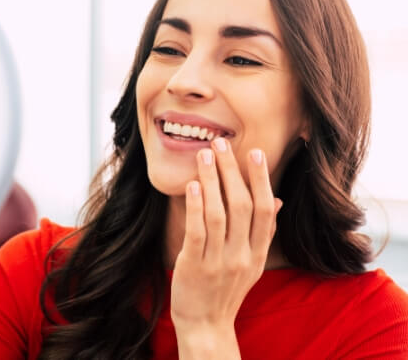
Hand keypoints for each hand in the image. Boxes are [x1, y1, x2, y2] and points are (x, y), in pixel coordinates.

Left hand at [171, 137, 281, 357]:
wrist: (206, 326)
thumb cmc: (226, 288)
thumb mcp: (251, 263)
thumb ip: (262, 232)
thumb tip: (276, 199)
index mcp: (257, 253)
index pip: (264, 211)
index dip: (261, 180)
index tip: (254, 152)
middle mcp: (242, 256)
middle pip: (242, 206)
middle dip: (232, 172)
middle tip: (221, 143)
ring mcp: (219, 263)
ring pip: (219, 214)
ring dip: (212, 181)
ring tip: (204, 155)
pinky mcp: (194, 267)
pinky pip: (197, 232)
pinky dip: (196, 207)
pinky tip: (193, 185)